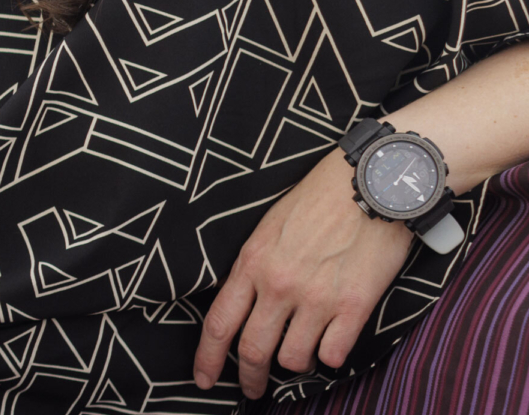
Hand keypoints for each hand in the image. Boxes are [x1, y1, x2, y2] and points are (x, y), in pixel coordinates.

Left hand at [193, 149, 412, 399]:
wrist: (371, 183)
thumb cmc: (319, 199)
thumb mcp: (267, 227)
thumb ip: (253, 266)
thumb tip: (242, 301)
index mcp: (251, 263)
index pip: (218, 323)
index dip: (206, 359)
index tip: (202, 379)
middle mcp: (279, 286)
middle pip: (252, 350)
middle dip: (248, 378)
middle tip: (251, 390)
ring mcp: (317, 298)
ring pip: (293, 359)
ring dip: (293, 365)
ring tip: (298, 356)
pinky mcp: (355, 306)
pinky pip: (333, 354)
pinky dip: (329, 357)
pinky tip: (331, 344)